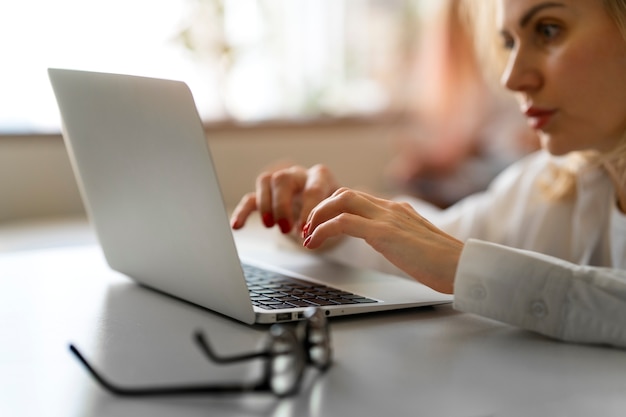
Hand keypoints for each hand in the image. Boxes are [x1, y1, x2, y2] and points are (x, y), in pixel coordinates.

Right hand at [230, 164, 339, 235]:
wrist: (327, 207)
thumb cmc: (334, 210)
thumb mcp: (339, 212)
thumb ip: (334, 219)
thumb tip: (326, 232)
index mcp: (320, 177)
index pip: (312, 188)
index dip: (308, 209)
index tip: (305, 230)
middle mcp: (299, 175)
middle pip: (283, 178)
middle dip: (282, 205)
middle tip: (286, 229)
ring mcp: (281, 182)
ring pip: (266, 181)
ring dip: (266, 205)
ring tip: (269, 226)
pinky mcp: (267, 194)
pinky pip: (251, 198)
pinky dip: (243, 211)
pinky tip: (237, 226)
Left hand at [302, 188, 462, 293]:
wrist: (464, 267)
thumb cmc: (444, 263)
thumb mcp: (416, 245)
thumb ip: (400, 238)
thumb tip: (391, 246)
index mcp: (397, 210)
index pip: (357, 198)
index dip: (332, 209)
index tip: (319, 227)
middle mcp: (391, 208)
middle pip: (344, 193)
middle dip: (319, 209)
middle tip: (307, 229)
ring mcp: (388, 217)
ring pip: (340, 200)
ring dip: (316, 216)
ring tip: (307, 236)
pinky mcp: (385, 233)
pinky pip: (343, 222)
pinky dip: (322, 230)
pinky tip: (314, 243)